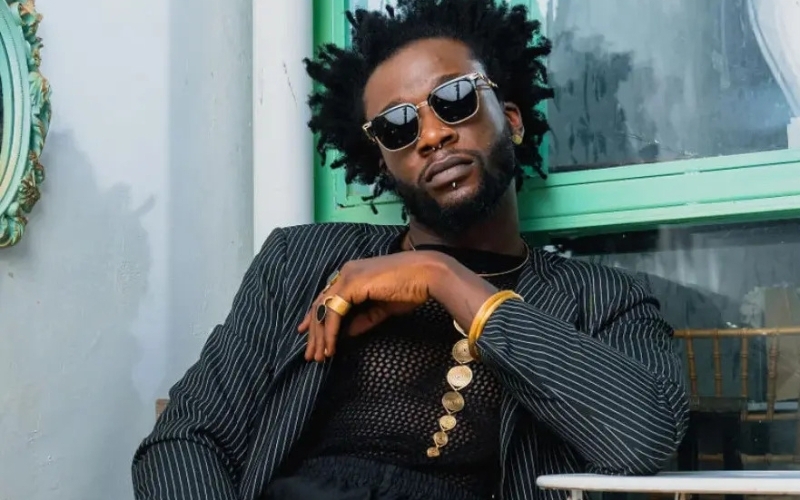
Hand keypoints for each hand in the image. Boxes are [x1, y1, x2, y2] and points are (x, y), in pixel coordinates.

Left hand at [297, 251, 445, 361]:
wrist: (427, 275)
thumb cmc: (411, 289)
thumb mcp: (382, 308)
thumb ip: (363, 318)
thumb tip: (345, 333)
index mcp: (353, 273)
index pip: (327, 296)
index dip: (315, 316)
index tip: (307, 333)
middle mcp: (346, 272)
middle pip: (320, 304)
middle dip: (314, 332)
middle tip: (310, 354)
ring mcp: (347, 277)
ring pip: (323, 309)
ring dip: (319, 335)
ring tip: (318, 356)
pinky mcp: (351, 285)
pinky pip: (333, 313)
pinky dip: (330, 332)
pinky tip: (330, 347)